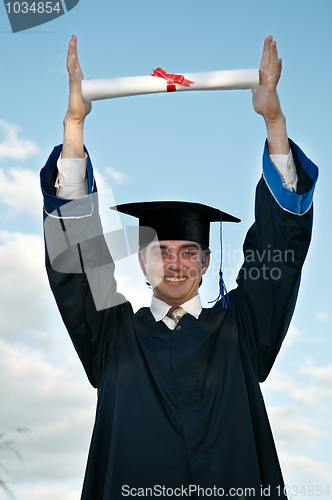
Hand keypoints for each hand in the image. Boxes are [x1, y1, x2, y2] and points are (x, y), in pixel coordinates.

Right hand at [64, 35, 90, 124]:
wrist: (77, 116)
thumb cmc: (82, 108)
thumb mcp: (88, 95)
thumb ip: (90, 88)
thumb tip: (90, 81)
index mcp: (78, 80)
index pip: (76, 64)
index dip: (75, 54)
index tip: (74, 44)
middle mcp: (74, 79)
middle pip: (73, 61)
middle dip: (73, 49)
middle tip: (73, 37)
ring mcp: (73, 82)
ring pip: (71, 64)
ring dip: (72, 52)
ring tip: (72, 41)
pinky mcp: (74, 86)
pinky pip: (73, 74)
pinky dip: (72, 65)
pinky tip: (73, 56)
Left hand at [252, 36, 289, 154]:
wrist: (268, 115)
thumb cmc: (262, 106)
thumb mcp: (254, 93)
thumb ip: (252, 86)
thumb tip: (247, 84)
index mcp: (263, 77)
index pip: (264, 60)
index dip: (265, 50)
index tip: (266, 40)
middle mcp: (268, 77)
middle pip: (269, 60)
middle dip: (269, 48)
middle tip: (270, 36)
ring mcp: (271, 81)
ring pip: (273, 65)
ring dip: (273, 54)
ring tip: (274, 43)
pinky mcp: (272, 88)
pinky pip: (276, 77)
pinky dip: (278, 68)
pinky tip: (280, 60)